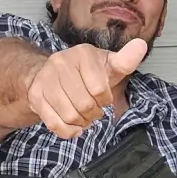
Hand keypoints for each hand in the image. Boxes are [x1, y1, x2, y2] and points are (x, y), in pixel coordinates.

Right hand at [25, 39, 146, 137]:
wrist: (54, 72)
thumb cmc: (88, 72)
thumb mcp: (109, 65)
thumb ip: (126, 59)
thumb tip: (141, 46)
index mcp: (83, 54)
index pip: (99, 89)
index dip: (105, 100)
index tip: (104, 98)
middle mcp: (60, 63)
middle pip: (84, 104)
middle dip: (94, 113)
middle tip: (95, 111)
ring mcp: (45, 79)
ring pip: (69, 115)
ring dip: (81, 123)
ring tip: (84, 117)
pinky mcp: (35, 96)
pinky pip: (53, 123)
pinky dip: (67, 131)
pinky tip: (74, 127)